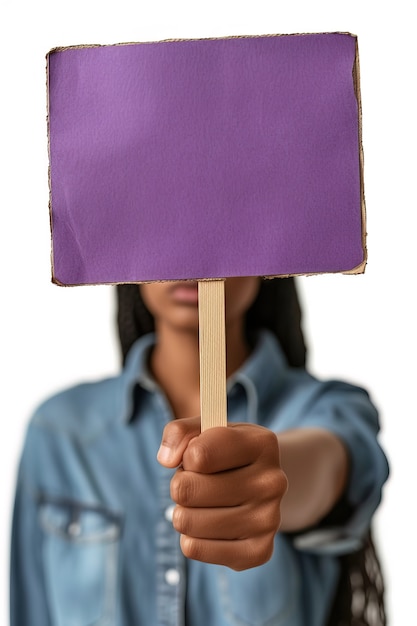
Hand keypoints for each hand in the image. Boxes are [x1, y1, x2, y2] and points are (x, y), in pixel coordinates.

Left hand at [157, 417, 287, 570]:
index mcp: (262, 444)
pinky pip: (195, 549)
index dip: (186, 457)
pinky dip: (191, 538)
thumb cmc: (224, 453)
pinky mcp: (259, 551)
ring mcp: (269, 519)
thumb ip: (179, 431)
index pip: (198, 455)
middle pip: (186, 490)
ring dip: (184, 512)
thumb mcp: (205, 429)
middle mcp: (272, 481)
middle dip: (180, 485)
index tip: (195, 456)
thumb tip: (167, 460)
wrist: (261, 484)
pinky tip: (209, 525)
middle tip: (195, 482)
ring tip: (202, 503)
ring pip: (187, 522)